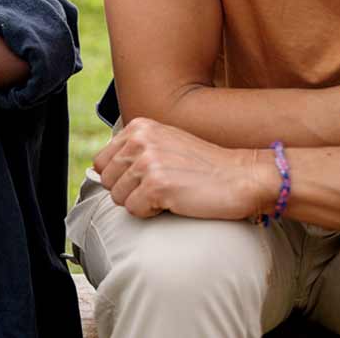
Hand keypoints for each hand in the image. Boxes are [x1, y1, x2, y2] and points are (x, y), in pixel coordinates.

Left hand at [92, 118, 276, 220]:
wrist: (241, 177)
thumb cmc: (204, 166)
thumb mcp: (164, 144)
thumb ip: (133, 151)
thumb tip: (98, 172)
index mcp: (138, 127)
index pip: (101, 162)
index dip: (120, 178)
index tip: (144, 180)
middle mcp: (139, 140)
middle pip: (107, 181)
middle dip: (129, 192)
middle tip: (160, 188)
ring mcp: (147, 161)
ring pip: (118, 198)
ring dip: (141, 203)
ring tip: (169, 192)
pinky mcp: (156, 185)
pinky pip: (134, 211)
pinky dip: (152, 213)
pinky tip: (174, 201)